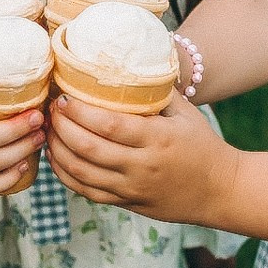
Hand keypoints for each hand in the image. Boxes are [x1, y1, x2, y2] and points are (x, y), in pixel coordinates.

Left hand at [47, 94, 238, 226]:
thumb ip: (155, 92)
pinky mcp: (127, 204)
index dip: (80, 112)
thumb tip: (125, 64)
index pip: (109, 125)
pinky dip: (66, 176)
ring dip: (58, 152)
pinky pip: (88, 193)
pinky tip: (57, 158)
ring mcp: (133, 189)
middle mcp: (142, 166)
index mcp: (158, 139)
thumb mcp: (185, 113)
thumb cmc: (202, 145)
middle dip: (62, 128)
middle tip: (50, 111)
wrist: (220, 190)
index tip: (64, 98)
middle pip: (89, 149)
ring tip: (47, 132)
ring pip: (82, 174)